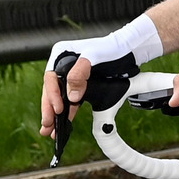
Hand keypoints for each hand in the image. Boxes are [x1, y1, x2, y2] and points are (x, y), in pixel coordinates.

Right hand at [40, 16, 162, 135]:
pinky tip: (65, 123)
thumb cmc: (113, 48)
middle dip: (49, 109)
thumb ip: (79, 74)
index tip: (58, 109)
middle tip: (47, 127)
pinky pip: (71, 99)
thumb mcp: (95, 56)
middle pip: (52, 90)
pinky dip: (68, 111)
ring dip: (56, 114)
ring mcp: (72, 75)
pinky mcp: (81, 83)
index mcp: (62, 54)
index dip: (52, 95)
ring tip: (50, 130)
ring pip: (60, 97)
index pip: (50, 78)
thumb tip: (71, 96)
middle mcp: (64, 64)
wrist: (130, 49)